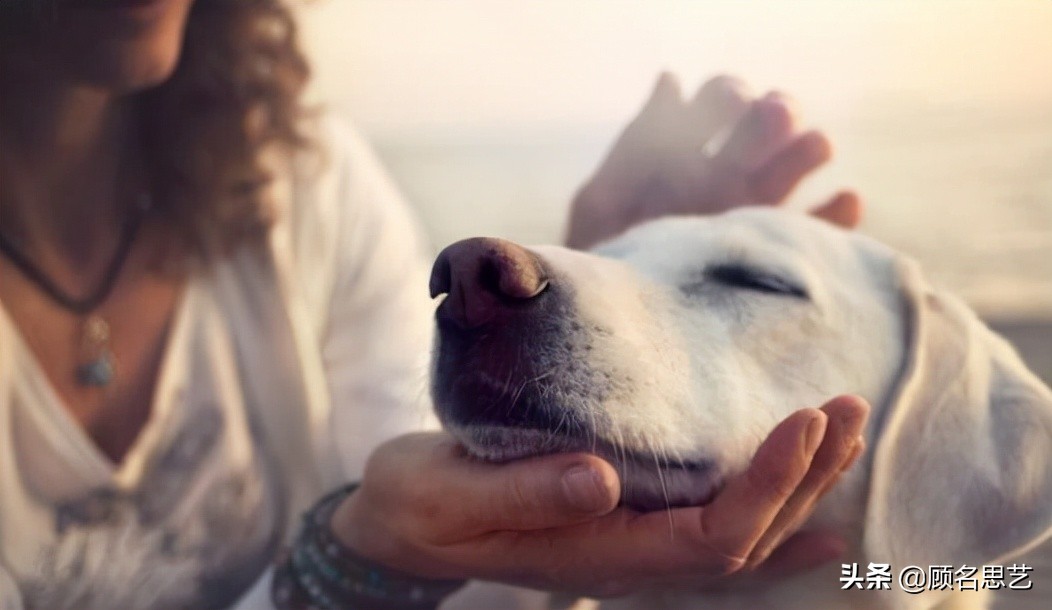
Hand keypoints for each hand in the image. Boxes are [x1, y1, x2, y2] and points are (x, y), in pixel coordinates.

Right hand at [329, 395, 868, 596]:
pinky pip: (716, 533)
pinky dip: (776, 524)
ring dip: (800, 486)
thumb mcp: (454, 496)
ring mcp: (632, 547)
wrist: (404, 521)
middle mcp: (630, 560)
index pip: (711, 535)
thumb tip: (602, 478)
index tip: (804, 420)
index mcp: (597, 554)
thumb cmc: (423, 504)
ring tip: (844, 430)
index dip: (767, 485)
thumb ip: (525, 492)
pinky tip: (821, 519)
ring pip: (741, 533)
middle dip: (805, 476)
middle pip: (746, 537)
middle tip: (846, 406)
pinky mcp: (626, 523)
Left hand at [566, 73, 862, 249]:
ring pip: (797, 167)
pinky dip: (838, 215)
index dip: (729, 96)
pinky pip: (822, 234)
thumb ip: (637, 145)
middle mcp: (727, 177)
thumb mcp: (603, 203)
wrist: (620, 335)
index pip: (720, 102)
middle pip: (767, 126)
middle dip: (775, 113)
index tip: (733, 104)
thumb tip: (671, 79)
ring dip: (810, 148)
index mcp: (685, 154)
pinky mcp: (780, 259)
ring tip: (815, 147)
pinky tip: (844, 201)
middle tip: (774, 117)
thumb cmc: (603, 266)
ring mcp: (756, 216)